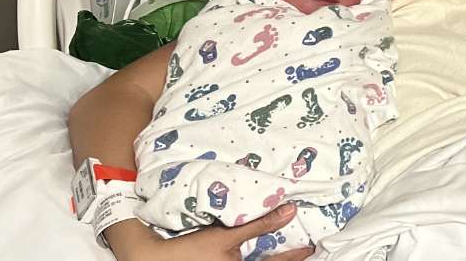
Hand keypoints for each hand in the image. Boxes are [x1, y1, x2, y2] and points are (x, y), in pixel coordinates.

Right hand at [109, 203, 313, 260]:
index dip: (296, 255)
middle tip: (300, 246)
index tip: (312, 248)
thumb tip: (291, 210)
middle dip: (282, 255)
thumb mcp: (228, 235)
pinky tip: (254, 246)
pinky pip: (241, 259)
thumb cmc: (192, 250)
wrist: (153, 257)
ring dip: (267, 253)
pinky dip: (252, 252)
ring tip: (281, 244)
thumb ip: (261, 224)